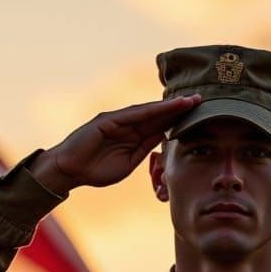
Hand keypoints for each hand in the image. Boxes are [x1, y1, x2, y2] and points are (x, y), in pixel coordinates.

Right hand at [27, 94, 201, 195]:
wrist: (69, 171)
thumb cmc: (95, 170)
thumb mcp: (128, 163)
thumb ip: (144, 149)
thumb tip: (163, 138)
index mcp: (133, 136)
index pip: (159, 125)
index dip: (178, 120)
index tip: (198, 116)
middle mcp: (127, 124)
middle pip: (157, 114)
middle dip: (178, 108)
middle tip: (201, 100)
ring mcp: (118, 120)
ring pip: (148, 111)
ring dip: (168, 106)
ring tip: (188, 101)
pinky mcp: (107, 121)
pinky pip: (132, 115)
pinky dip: (149, 111)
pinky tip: (164, 108)